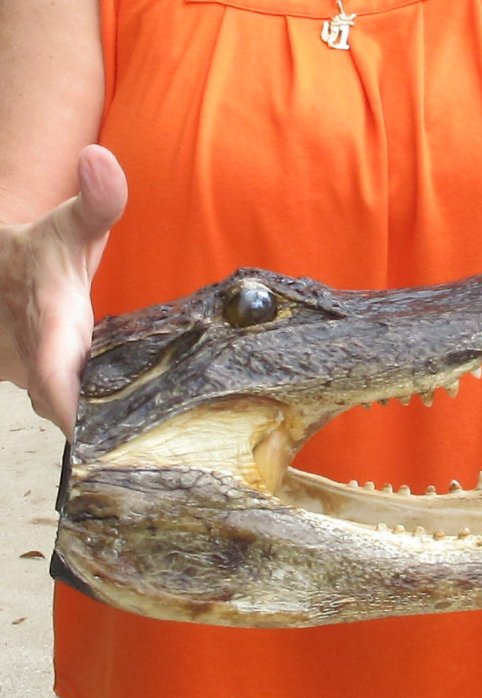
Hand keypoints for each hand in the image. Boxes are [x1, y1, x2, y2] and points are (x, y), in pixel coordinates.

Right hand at [0, 145, 126, 437]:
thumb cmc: (40, 247)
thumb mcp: (71, 225)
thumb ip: (97, 201)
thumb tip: (100, 159)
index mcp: (47, 324)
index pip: (56, 378)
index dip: (74, 410)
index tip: (101, 436)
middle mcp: (28, 359)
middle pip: (63, 408)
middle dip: (100, 429)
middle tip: (152, 447)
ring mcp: (21, 374)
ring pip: (57, 411)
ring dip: (95, 424)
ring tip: (145, 440)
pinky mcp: (26, 380)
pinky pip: (56, 406)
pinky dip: (83, 415)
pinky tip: (120, 423)